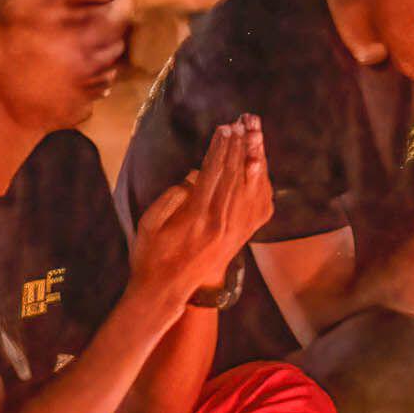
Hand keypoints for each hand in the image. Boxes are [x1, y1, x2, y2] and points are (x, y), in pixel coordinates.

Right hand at [132, 117, 271, 303]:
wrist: (170, 291)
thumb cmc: (153, 256)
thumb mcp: (151, 223)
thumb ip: (173, 197)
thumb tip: (195, 175)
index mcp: (198, 215)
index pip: (214, 172)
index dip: (221, 147)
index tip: (225, 127)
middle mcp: (223, 221)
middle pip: (237, 174)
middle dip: (241, 144)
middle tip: (245, 121)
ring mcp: (237, 229)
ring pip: (252, 186)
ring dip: (255, 157)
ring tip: (257, 134)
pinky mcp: (243, 236)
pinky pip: (260, 205)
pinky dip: (262, 183)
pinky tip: (261, 165)